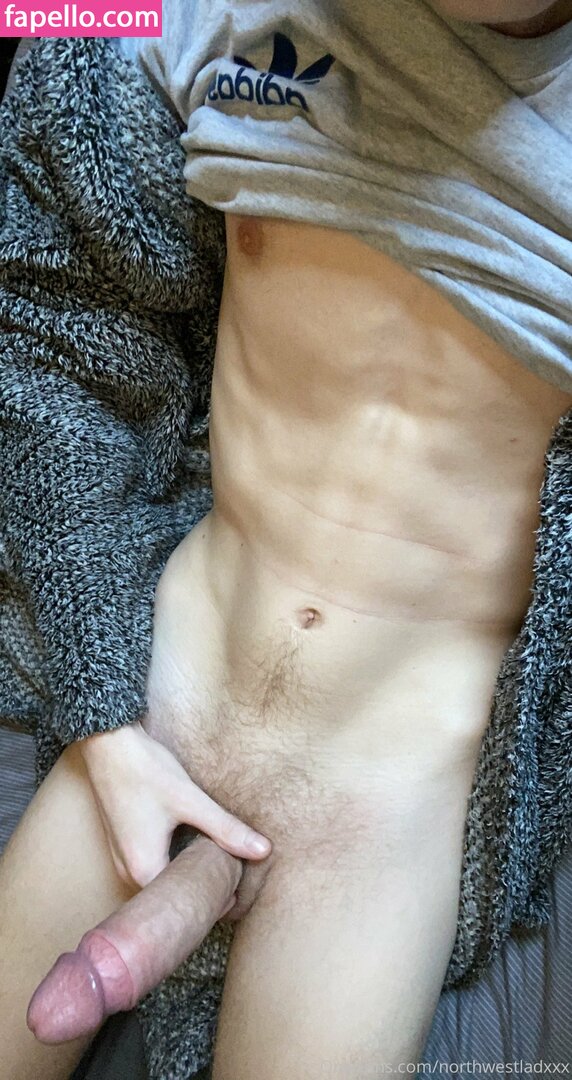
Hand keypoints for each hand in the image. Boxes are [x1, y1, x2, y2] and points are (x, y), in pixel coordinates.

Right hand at [77, 719, 271, 888]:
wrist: (108, 744)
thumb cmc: (145, 771)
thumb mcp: (190, 801)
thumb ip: (226, 829)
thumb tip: (263, 850)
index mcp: (143, 871)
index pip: (185, 902)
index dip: (214, 898)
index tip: (238, 888)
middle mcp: (128, 873)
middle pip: (172, 893)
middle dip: (201, 886)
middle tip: (233, 874)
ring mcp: (123, 859)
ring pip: (163, 878)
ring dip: (188, 871)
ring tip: (218, 860)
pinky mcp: (124, 844)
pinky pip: (153, 864)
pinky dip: (174, 859)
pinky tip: (194, 844)